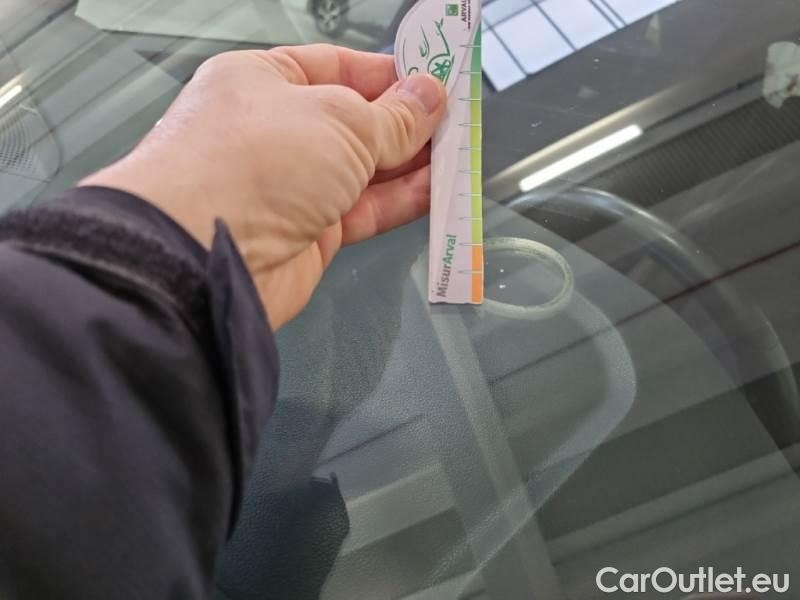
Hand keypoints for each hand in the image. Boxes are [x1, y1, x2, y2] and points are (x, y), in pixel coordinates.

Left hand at [82, 45, 445, 328]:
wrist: (204, 257)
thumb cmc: (250, 165)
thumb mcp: (338, 122)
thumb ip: (392, 117)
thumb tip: (428, 98)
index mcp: (265, 81)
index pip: (339, 67)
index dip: (390, 74)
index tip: (435, 80)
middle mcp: (276, 132)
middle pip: (355, 121)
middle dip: (407, 123)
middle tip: (456, 122)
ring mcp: (291, 185)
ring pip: (364, 170)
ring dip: (411, 166)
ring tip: (457, 157)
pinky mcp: (308, 233)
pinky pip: (364, 210)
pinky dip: (400, 202)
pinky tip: (435, 192)